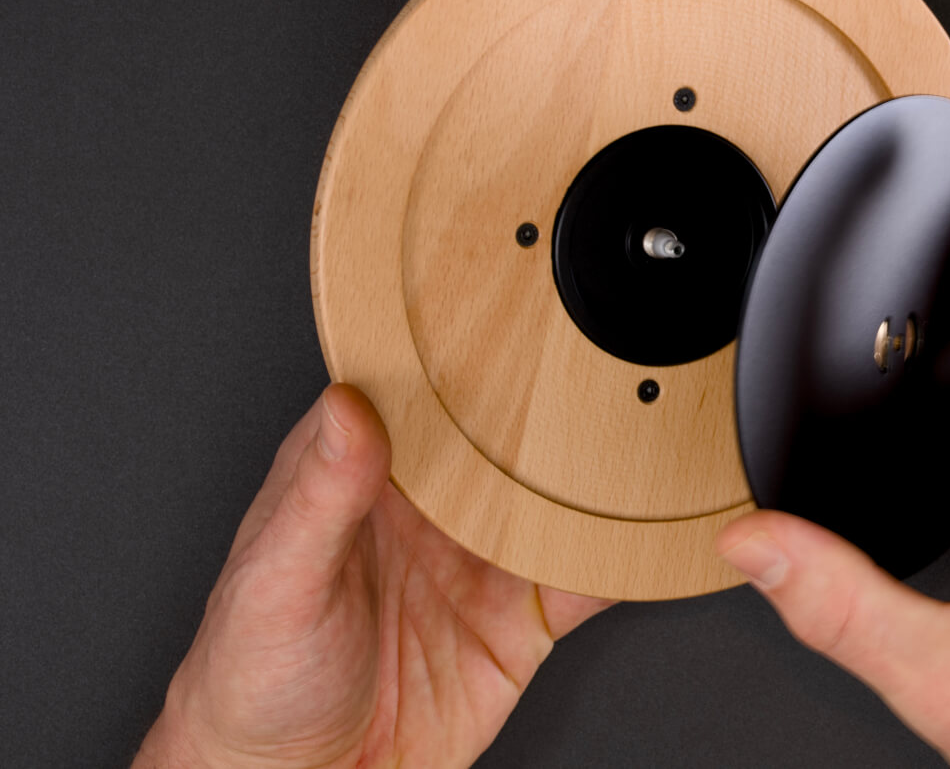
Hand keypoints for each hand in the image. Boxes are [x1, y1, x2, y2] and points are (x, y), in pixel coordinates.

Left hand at [135, 384, 609, 767]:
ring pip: (555, 499)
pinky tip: (647, 535)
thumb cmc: (252, 683)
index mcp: (362, 476)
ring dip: (597, 478)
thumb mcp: (278, 583)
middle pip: (505, 437)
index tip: (510, 316)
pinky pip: (584, 581)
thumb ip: (320, 497)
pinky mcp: (517, 620)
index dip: (462, 352)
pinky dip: (623, 559)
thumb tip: (347, 407)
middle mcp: (429, 507)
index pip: (420, 392)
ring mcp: (478, 560)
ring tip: (644, 441)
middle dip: (554, 406)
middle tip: (602, 371)